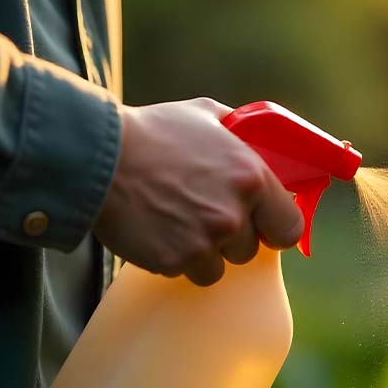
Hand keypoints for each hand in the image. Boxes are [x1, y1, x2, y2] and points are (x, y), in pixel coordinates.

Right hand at [94, 98, 303, 284]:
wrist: (96, 155)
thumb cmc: (153, 131)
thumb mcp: (206, 115)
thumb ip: (240, 131)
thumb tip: (261, 137)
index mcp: (252, 178)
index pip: (290, 228)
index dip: (276, 229)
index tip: (264, 227)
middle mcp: (234, 214)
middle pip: (250, 250)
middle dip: (231, 238)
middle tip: (203, 214)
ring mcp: (204, 241)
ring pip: (218, 267)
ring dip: (202, 252)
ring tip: (176, 222)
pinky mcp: (174, 260)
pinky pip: (186, 272)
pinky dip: (174, 258)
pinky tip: (157, 231)